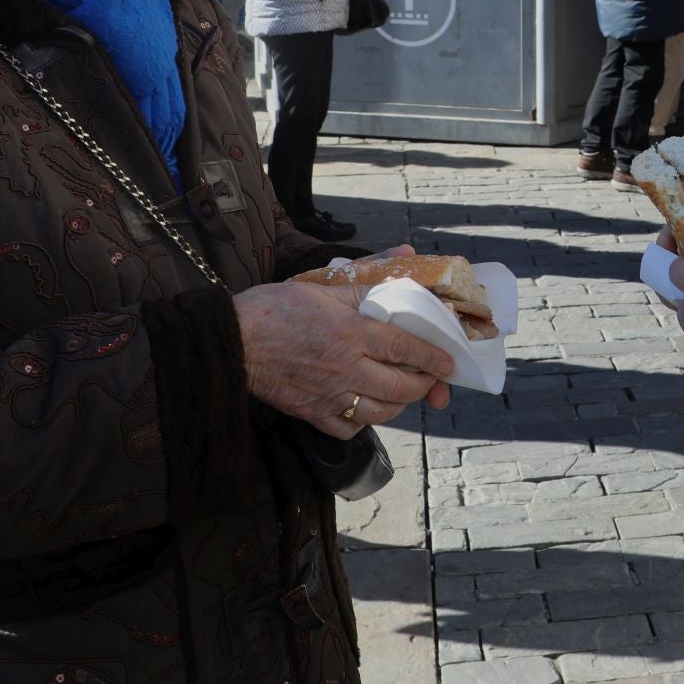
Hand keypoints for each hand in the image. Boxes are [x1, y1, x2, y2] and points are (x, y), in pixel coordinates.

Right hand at [234, 280, 453, 437]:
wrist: (234, 340)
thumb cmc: (276, 308)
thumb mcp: (325, 285)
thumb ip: (369, 275)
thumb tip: (406, 255)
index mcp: (352, 332)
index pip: (405, 348)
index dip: (433, 357)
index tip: (448, 362)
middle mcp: (346, 367)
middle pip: (400, 386)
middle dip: (423, 384)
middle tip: (430, 378)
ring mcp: (330, 395)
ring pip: (380, 411)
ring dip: (399, 403)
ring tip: (402, 391)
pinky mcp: (312, 413)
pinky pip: (350, 429)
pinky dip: (365, 422)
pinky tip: (365, 407)